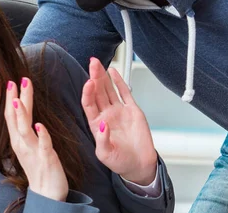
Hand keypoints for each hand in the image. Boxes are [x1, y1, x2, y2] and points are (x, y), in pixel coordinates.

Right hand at [4, 78, 68, 201]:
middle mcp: (22, 144)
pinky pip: (43, 145)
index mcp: (19, 139)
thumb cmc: (39, 166)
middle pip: (16, 118)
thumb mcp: (30, 145)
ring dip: (22, 114)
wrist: (47, 193)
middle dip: (16, 99)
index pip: (12, 116)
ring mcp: (33, 151)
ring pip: (24, 130)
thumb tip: (23, 112)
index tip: (12, 80)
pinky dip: (41, 134)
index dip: (11, 98)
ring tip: (18, 100)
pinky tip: (40, 125)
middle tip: (17, 80)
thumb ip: (26, 129)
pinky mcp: (45, 158)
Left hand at [81, 58, 157, 184]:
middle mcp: (106, 115)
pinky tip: (112, 71)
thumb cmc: (121, 162)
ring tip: (98, 63)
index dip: (88, 93)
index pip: (89, 104)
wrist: (139, 164)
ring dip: (103, 76)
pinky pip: (124, 92)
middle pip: (97, 92)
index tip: (88, 82)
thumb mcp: (106, 155)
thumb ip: (102, 141)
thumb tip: (101, 125)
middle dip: (94, 77)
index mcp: (96, 124)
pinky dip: (118, 81)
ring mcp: (118, 111)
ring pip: (108, 89)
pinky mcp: (132, 110)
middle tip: (92, 63)